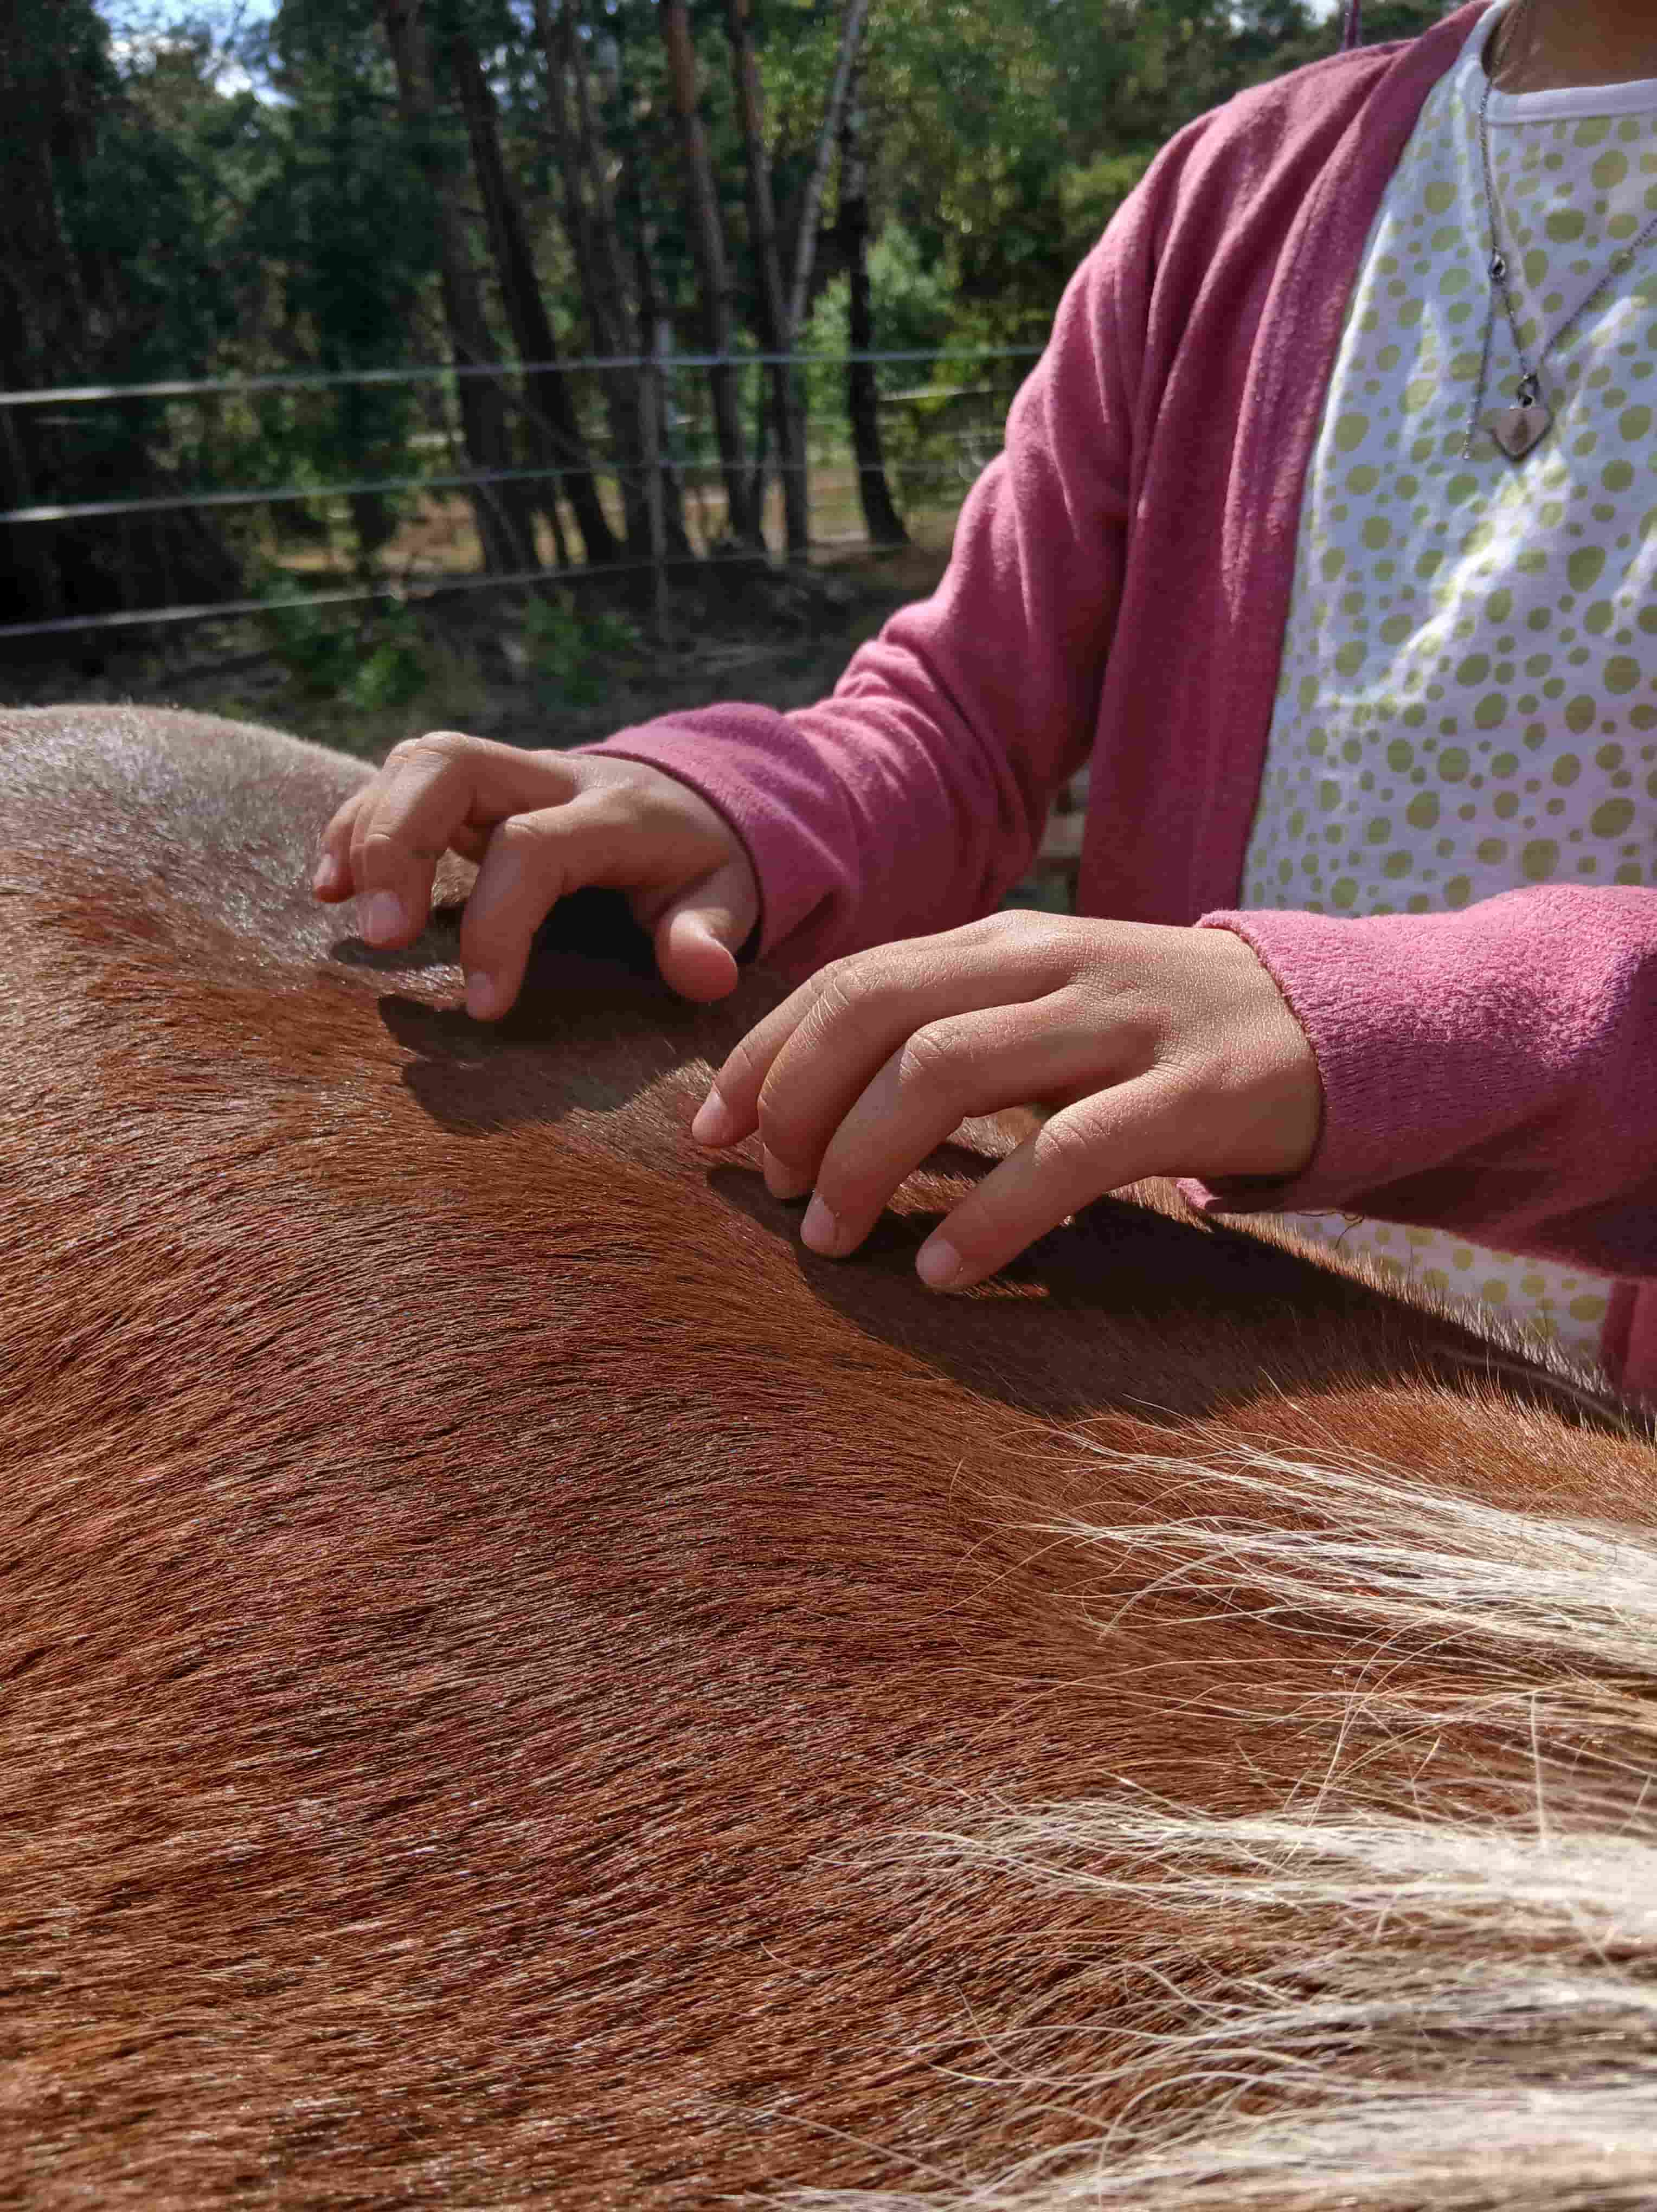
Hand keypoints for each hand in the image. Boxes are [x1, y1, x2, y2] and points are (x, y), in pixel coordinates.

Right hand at [313, 731, 758, 1013]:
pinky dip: (356, 822)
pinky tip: (330, 883)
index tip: (483, 1003)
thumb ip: (712, 935)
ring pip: (418, 761)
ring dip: (366, 827)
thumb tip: (704, 975)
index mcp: (615, 813)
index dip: (498, 922)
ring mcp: (509, 772)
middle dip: (400, 842)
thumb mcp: (730, 899)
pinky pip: (401, 778)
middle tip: (386, 937)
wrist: (701, 798)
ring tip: (339, 904)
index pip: (533, 848)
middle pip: (453, 767)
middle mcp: (553, 777)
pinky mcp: (477, 784)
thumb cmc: (704, 864)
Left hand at [689, 911, 1321, 1289]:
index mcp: (1007, 941)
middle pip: (880, 1013)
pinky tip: (945, 1269)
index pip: (853, 979)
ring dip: (869, 1158)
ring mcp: (1125, 1025)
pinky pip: (1067, 1153)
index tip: (711, 1134)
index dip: (768, 1054)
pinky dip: (990, 1214)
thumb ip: (950, 1031)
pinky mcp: (1194, 1096)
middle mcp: (1053, 965)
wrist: (1343, 1023)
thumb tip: (813, 1106)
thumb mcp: (1049, 1007)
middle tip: (770, 1193)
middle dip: (800, 1104)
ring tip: (832, 1238)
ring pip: (950, 1069)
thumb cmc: (1163, 1036)